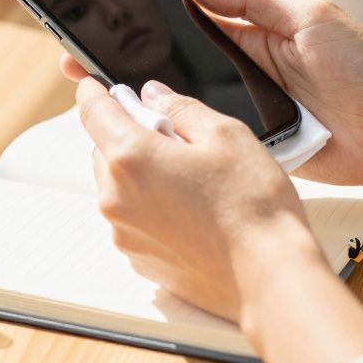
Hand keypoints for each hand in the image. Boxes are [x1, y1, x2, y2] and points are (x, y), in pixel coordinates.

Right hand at [62, 0, 362, 188]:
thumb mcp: (311, 16)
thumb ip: (252, 0)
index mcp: (254, 34)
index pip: (190, 23)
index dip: (150, 24)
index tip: (107, 21)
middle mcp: (244, 72)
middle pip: (179, 67)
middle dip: (135, 66)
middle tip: (85, 63)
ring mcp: (248, 112)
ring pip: (190, 109)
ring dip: (157, 107)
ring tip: (109, 99)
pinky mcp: (256, 148)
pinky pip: (214, 143)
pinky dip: (190, 142)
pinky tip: (155, 137)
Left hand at [77, 77, 328, 322]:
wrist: (269, 277)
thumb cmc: (253, 205)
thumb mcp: (226, 134)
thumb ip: (181, 107)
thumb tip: (153, 95)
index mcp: (131, 157)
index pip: (93, 111)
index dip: (96, 92)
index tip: (98, 85)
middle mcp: (116, 197)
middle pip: (105, 149)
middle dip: (132, 136)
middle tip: (178, 140)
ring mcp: (124, 233)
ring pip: (118, 186)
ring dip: (141, 174)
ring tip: (192, 181)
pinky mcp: (139, 258)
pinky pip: (133, 218)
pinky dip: (150, 207)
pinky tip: (193, 212)